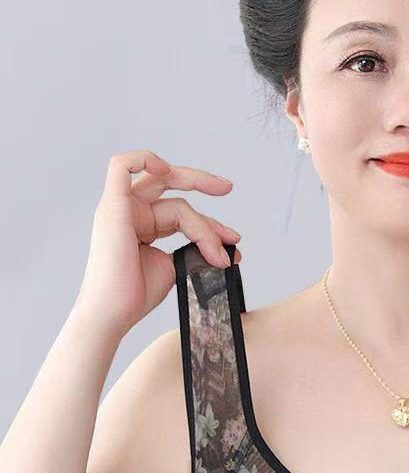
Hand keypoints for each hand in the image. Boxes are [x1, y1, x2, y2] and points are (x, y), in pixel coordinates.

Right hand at [76, 149, 240, 350]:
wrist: (114, 314)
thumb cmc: (134, 297)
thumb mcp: (173, 268)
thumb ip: (193, 250)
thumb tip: (226, 249)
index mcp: (142, 224)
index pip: (180, 212)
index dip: (208, 226)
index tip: (232, 245)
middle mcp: (130, 211)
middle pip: (170, 184)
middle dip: (203, 183)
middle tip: (228, 188)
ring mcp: (120, 207)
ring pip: (169, 196)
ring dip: (200, 221)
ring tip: (217, 246)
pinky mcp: (113, 206)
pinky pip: (121, 165)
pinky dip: (144, 158)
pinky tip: (167, 169)